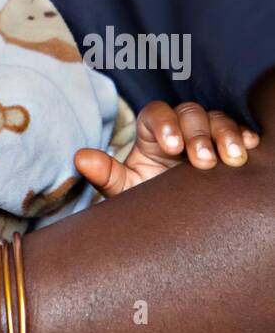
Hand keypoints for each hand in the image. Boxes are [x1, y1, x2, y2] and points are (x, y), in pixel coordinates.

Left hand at [75, 100, 259, 197]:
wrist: (178, 219)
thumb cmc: (150, 199)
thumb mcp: (129, 190)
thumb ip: (107, 174)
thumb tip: (80, 158)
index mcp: (153, 133)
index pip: (155, 114)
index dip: (164, 124)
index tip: (171, 147)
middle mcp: (181, 129)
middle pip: (190, 113)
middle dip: (197, 134)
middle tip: (203, 161)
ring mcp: (207, 135)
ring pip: (217, 119)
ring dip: (225, 135)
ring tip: (232, 158)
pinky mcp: (229, 147)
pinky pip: (240, 131)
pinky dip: (246, 136)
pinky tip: (252, 147)